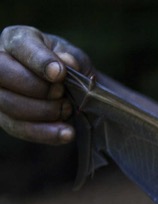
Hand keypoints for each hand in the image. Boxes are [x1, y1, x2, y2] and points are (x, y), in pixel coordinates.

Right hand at [0, 25, 92, 144]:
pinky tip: (67, 133)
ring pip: (9, 104)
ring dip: (44, 111)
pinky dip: (45, 133)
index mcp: (17, 40)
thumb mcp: (75, 59)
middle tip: (61, 94)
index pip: (20, 46)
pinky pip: (18, 128)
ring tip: (68, 110)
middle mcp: (0, 62)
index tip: (60, 74)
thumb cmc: (67, 67)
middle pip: (2, 74)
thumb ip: (73, 60)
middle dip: (37, 88)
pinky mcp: (4, 117)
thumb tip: (67, 62)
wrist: (69, 91)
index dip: (39, 61)